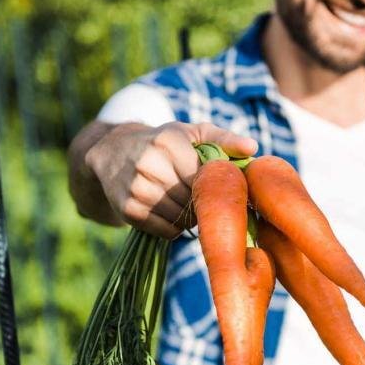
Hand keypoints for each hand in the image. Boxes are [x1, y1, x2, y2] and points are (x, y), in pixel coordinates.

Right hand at [85, 121, 256, 238]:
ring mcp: (137, 190)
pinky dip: (174, 227)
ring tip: (184, 201)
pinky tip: (169, 211)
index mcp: (168, 142)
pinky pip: (168, 231)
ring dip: (191, 216)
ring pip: (183, 219)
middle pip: (195, 200)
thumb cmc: (163, 142)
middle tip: (201, 195)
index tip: (215, 184)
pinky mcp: (129, 211)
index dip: (214, 185)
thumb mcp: (191, 133)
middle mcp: (149, 165)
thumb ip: (223, 139)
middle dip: (203, 202)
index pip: (206, 177)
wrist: (111, 152)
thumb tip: (253, 148)